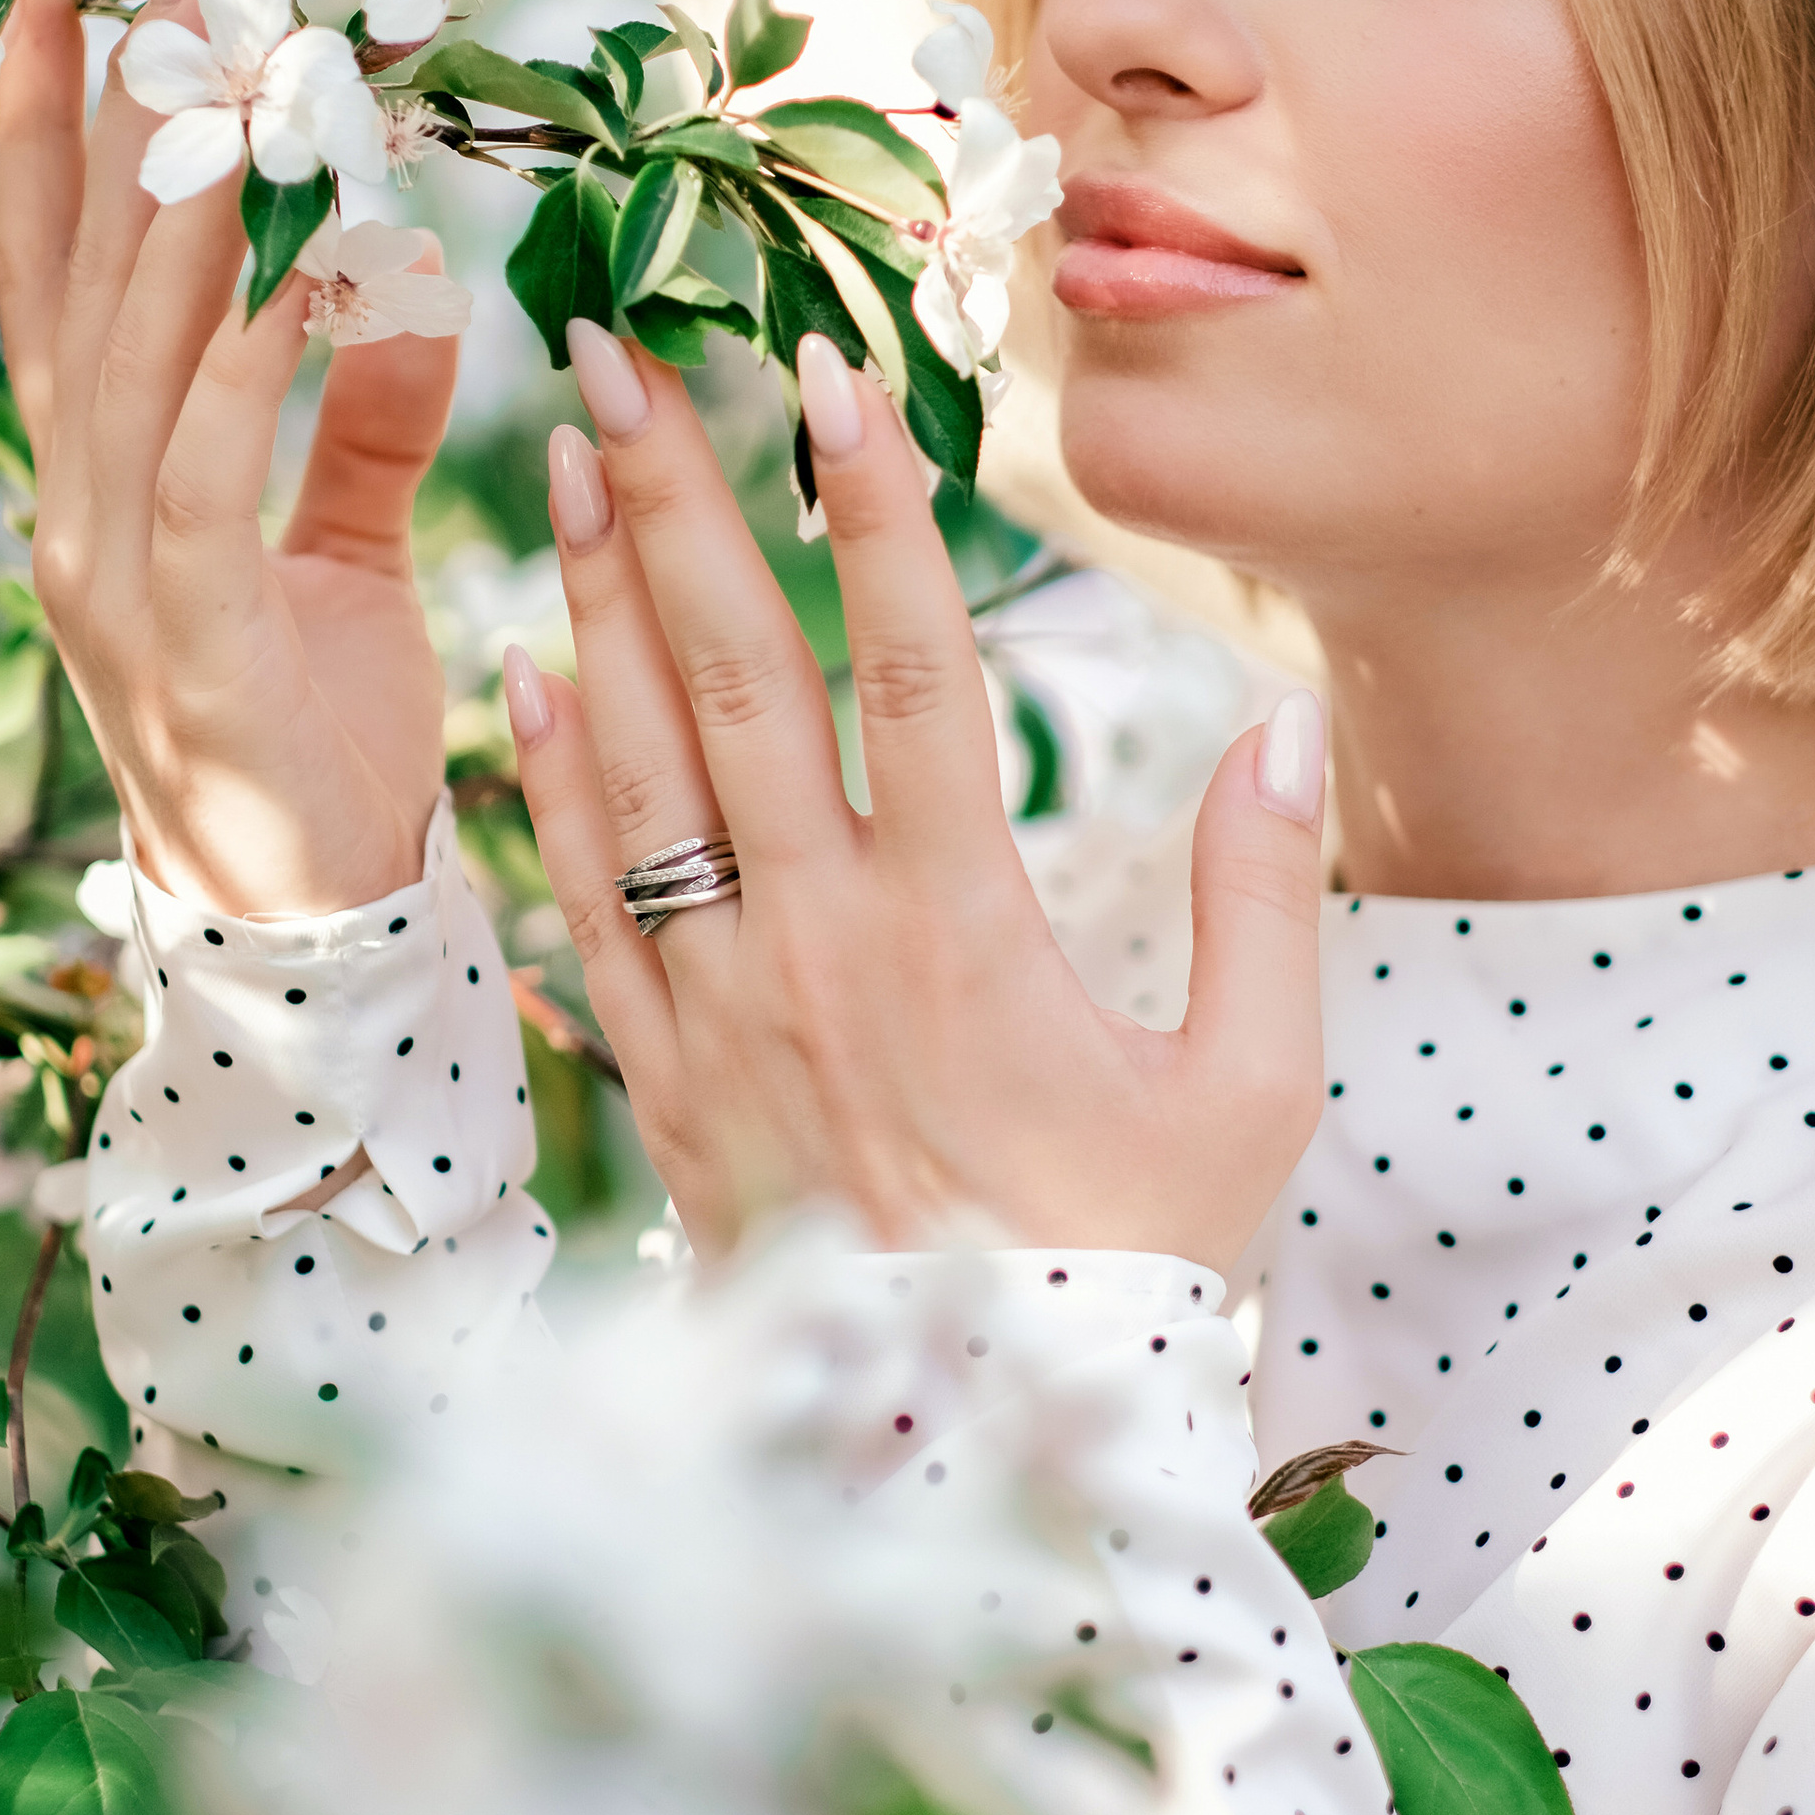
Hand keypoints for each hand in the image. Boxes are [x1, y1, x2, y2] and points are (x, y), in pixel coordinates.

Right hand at [0, 0, 455, 917]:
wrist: (314, 942)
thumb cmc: (324, 744)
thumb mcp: (347, 554)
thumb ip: (360, 424)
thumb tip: (407, 293)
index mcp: (113, 487)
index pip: (72, 278)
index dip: (64, 134)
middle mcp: (83, 513)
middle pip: (82, 280)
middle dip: (113, 116)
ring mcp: (114, 579)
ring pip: (134, 355)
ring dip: (183, 205)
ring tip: (233, 68)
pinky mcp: (187, 644)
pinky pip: (206, 472)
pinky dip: (247, 362)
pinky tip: (300, 263)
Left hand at [504, 321, 1328, 1265]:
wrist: (972, 1455)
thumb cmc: (1129, 1263)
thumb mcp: (1248, 1091)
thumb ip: (1265, 898)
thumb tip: (1287, 722)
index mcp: (968, 929)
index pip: (914, 668)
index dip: (871, 509)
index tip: (826, 371)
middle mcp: (821, 942)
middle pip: (736, 678)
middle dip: (671, 503)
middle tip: (614, 359)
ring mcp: (723, 1006)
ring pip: (640, 768)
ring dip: (594, 599)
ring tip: (559, 460)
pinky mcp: (663, 1077)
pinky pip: (586, 901)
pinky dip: (550, 782)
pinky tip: (526, 676)